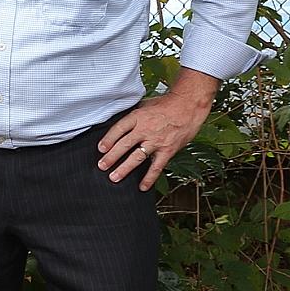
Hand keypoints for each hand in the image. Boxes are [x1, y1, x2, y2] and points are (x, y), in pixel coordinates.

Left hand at [96, 87, 213, 190]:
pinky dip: (149, 178)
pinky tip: (143, 186)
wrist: (188, 106)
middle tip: (102, 166)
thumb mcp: (145, 104)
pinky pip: (156, 166)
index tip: (101, 149)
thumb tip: (121, 125)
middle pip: (124, 145)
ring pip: (137, 157)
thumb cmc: (167, 104)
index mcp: (137, 117)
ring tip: (114, 177)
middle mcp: (145, 129)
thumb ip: (133, 116)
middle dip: (111, 157)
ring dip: (124, 168)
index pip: (118, 129)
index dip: (108, 140)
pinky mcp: (168, 150)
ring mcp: (156, 141)